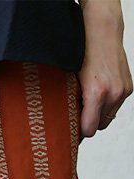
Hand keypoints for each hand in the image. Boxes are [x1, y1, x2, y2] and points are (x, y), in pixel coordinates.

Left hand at [78, 0, 132, 137]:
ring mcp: (123, 91)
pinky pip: (115, 108)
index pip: (88, 130)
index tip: (70, 131)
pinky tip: (98, 97)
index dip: (78, 132)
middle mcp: (113, 94)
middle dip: (87, 124)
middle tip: (76, 117)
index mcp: (97, 94)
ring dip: (97, 116)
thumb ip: (71, 104)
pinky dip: (106, 106)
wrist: (102, 34)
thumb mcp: (71, 83)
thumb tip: (64, 123)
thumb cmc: (83, 56)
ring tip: (86, 105)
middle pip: (98, 127)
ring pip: (107, 119)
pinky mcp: (128, 88)